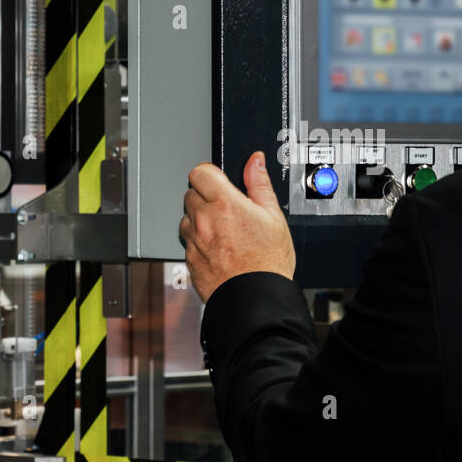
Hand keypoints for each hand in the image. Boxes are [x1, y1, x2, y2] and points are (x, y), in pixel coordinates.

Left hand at [180, 151, 295, 302]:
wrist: (257, 299)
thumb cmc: (269, 263)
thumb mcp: (274, 217)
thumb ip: (259, 184)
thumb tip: (255, 162)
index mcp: (224, 204)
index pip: (200, 172)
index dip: (211, 175)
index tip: (221, 182)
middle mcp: (204, 220)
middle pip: (191, 193)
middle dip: (206, 197)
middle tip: (227, 211)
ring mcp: (194, 241)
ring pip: (187, 218)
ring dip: (199, 220)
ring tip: (224, 233)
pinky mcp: (189, 260)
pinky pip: (188, 242)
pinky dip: (199, 242)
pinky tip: (219, 250)